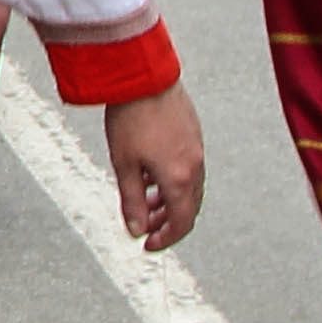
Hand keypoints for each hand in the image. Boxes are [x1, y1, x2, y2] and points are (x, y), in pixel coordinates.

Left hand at [101, 85, 204, 249]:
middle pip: (188, 207)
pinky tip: (150, 175)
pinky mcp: (193, 135)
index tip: (148, 245)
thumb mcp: (124, 165)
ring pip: (189, 188)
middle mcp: (194, 166)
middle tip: (144, 227)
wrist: (144, 77)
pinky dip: (172, 181)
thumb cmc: (131, 117)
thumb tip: (135, 229)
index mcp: (179, 178)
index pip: (181, 223)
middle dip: (167, 222)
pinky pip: (188, 169)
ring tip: (144, 202)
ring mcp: (196, 149)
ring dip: (169, 201)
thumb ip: (132, 201)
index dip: (166, 239)